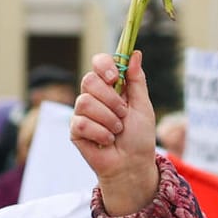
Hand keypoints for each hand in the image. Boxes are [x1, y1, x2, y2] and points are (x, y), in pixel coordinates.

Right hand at [70, 50, 157, 216]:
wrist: (133, 163)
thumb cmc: (139, 137)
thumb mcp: (143, 106)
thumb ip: (137, 81)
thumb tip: (135, 53)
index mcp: (111, 87)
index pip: (98, 63)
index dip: (104, 65)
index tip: (115, 77)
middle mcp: (94, 96)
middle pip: (89, 80)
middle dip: (111, 99)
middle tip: (123, 114)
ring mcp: (82, 112)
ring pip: (85, 102)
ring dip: (108, 119)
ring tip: (117, 131)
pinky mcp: (75, 129)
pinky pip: (81, 123)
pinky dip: (100, 133)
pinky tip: (107, 141)